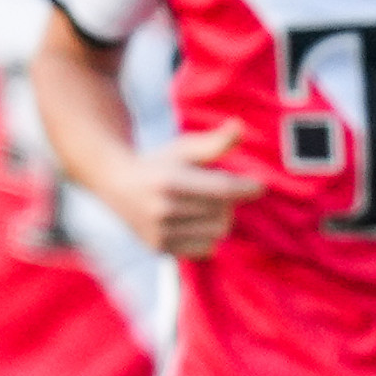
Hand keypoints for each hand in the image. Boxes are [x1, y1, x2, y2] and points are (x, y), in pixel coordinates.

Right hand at [112, 124, 260, 257]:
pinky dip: (208, 236)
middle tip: (213, 190)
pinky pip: (206, 249)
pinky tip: (194, 222)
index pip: (222, 189)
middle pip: (223, 212)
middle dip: (227, 200)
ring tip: (203, 205)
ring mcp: (159, 233)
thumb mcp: (184, 148)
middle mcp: (162, 210)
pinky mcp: (159, 248)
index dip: (246, 188)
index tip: (260, 185)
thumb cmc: (158, 162)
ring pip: (218, 232)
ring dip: (219, 219)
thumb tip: (240, 126)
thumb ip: (214, 142)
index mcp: (169, 182)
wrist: (116, 183)